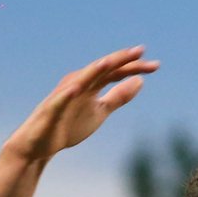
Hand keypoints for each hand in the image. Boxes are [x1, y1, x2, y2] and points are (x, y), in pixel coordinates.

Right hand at [4, 46, 160, 161]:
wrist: (41, 144)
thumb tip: (141, 81)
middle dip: (120, 61)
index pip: (115, 72)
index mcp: (91, 83)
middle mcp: (78, 83)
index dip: (134, 67)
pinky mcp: (51, 109)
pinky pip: (60, 100)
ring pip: (81, 79)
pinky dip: (67, 93)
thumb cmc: (70, 124)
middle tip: (141, 52)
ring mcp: (64, 95)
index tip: (156, 65)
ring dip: (95, 69)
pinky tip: (76, 88)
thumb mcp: (101, 111)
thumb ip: (119, 96)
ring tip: (110, 61)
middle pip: (102, 69)